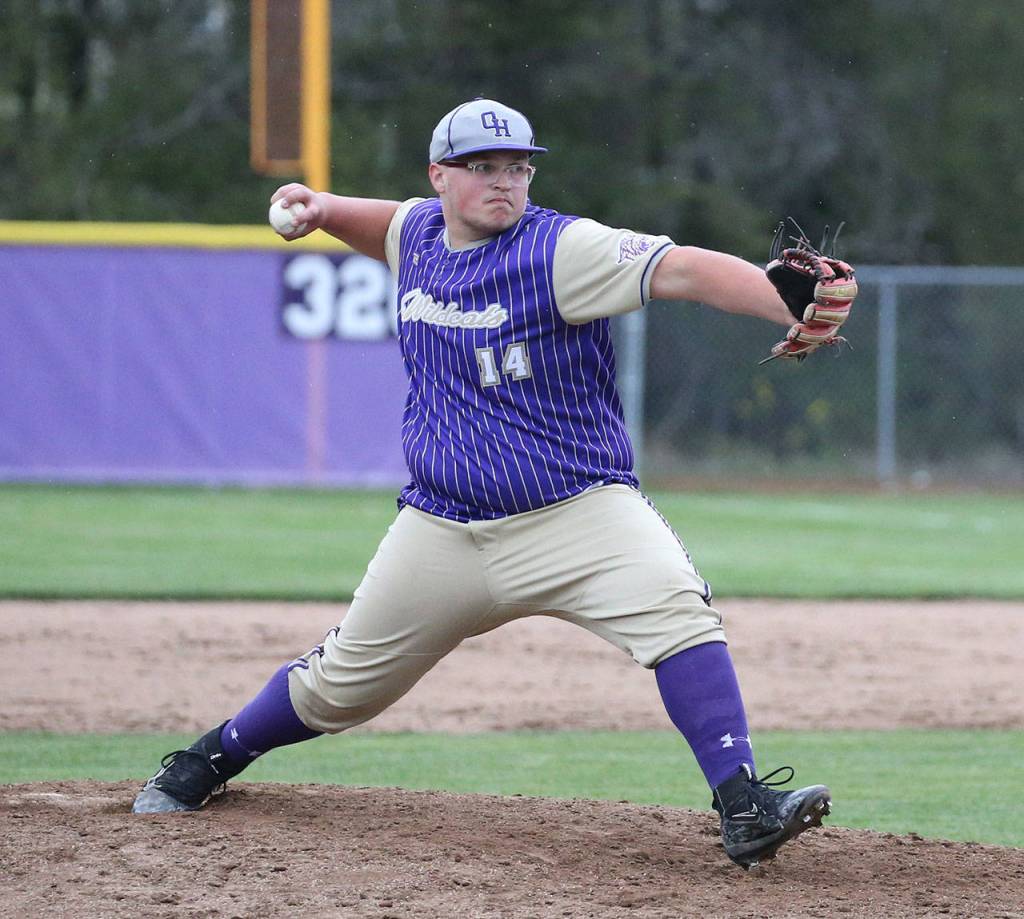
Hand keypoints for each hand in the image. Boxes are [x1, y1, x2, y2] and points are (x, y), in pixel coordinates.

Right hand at [269, 184, 326, 239]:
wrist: (320, 207)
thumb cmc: (310, 222)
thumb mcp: (305, 230)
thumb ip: (292, 233)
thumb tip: (278, 232)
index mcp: (316, 209)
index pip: (309, 213)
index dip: (301, 217)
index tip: (292, 223)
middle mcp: (311, 197)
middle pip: (301, 193)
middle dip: (291, 198)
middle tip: (282, 206)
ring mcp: (304, 189)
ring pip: (292, 188)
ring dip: (282, 194)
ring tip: (273, 203)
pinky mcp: (297, 186)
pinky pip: (286, 188)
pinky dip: (279, 194)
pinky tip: (273, 201)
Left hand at [761, 220, 857, 363]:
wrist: (787, 293)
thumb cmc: (796, 275)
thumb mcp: (795, 266)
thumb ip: (794, 260)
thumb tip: (786, 256)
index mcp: (841, 286)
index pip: (848, 290)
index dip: (835, 291)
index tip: (818, 289)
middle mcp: (840, 307)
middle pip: (840, 315)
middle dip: (824, 314)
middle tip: (808, 312)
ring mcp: (830, 324)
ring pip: (826, 334)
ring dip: (810, 335)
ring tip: (794, 332)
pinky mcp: (816, 337)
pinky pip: (808, 347)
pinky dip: (794, 348)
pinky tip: (780, 349)